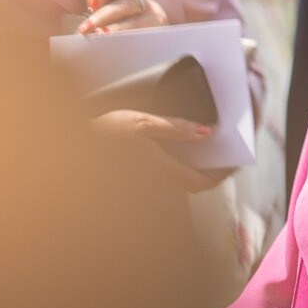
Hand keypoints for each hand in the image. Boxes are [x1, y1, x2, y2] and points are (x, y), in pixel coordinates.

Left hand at [77, 0, 167, 32]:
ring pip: (124, 4)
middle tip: (91, 5)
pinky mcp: (154, 23)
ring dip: (102, 16)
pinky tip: (102, 35)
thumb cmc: (122, 26)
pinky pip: (133, 24)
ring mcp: (148, 7)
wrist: (153, 47)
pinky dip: (116, 30)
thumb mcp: (107, 10)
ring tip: (86, 28)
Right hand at [89, 109, 232, 192]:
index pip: (204, 182)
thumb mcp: (141, 122)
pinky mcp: (136, 183)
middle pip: (195, 185)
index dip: (223, 175)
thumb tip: (206, 132)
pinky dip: (179, 170)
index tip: (234, 162)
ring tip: (204, 151)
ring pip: (181, 184)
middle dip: (212, 172)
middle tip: (223, 155)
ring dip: (196, 172)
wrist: (72, 149)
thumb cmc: (104, 133)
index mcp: (163, 171)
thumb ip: (174, 128)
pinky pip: (167, 181)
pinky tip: (176, 154)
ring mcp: (146, 186)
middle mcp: (158, 184)